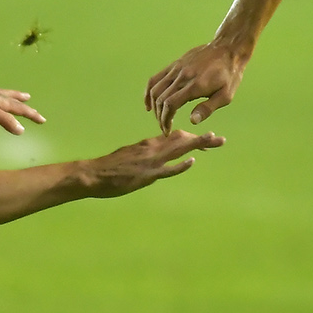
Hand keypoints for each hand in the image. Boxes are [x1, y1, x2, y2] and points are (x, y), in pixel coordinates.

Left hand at [0, 76, 44, 134]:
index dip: (31, 115)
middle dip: (21, 101)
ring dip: (9, 96)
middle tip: (29, 99)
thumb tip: (22, 129)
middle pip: (11, 98)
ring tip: (15, 95)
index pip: (19, 109)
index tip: (42, 119)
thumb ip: (6, 120)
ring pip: (0, 95)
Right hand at [85, 130, 225, 196]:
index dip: (192, 138)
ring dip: (197, 145)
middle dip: (201, 139)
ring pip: (178, 149)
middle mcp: (151, 149)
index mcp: (148, 145)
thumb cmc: (109, 168)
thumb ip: (145, 155)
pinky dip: (180, 165)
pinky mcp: (146, 175)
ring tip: (214, 142)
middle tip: (219, 139)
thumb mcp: (129, 156)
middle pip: (182, 140)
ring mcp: (149, 162)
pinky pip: (166, 169)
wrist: (92, 174)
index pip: (175, 138)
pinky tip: (192, 162)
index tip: (205, 139)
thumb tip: (157, 156)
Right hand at [144, 42, 245, 132]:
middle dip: (160, 117)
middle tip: (165, 128)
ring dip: (154, 106)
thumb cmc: (229, 75)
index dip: (166, 120)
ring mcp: (177, 69)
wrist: (228, 49)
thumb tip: (192, 121)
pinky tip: (150, 103)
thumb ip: (207, 108)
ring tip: (160, 118)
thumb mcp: (226, 95)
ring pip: (156, 89)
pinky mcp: (175, 64)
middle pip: (161, 99)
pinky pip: (155, 78)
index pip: (171, 104)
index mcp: (195, 85)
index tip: (167, 130)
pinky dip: (149, 92)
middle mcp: (183, 76)